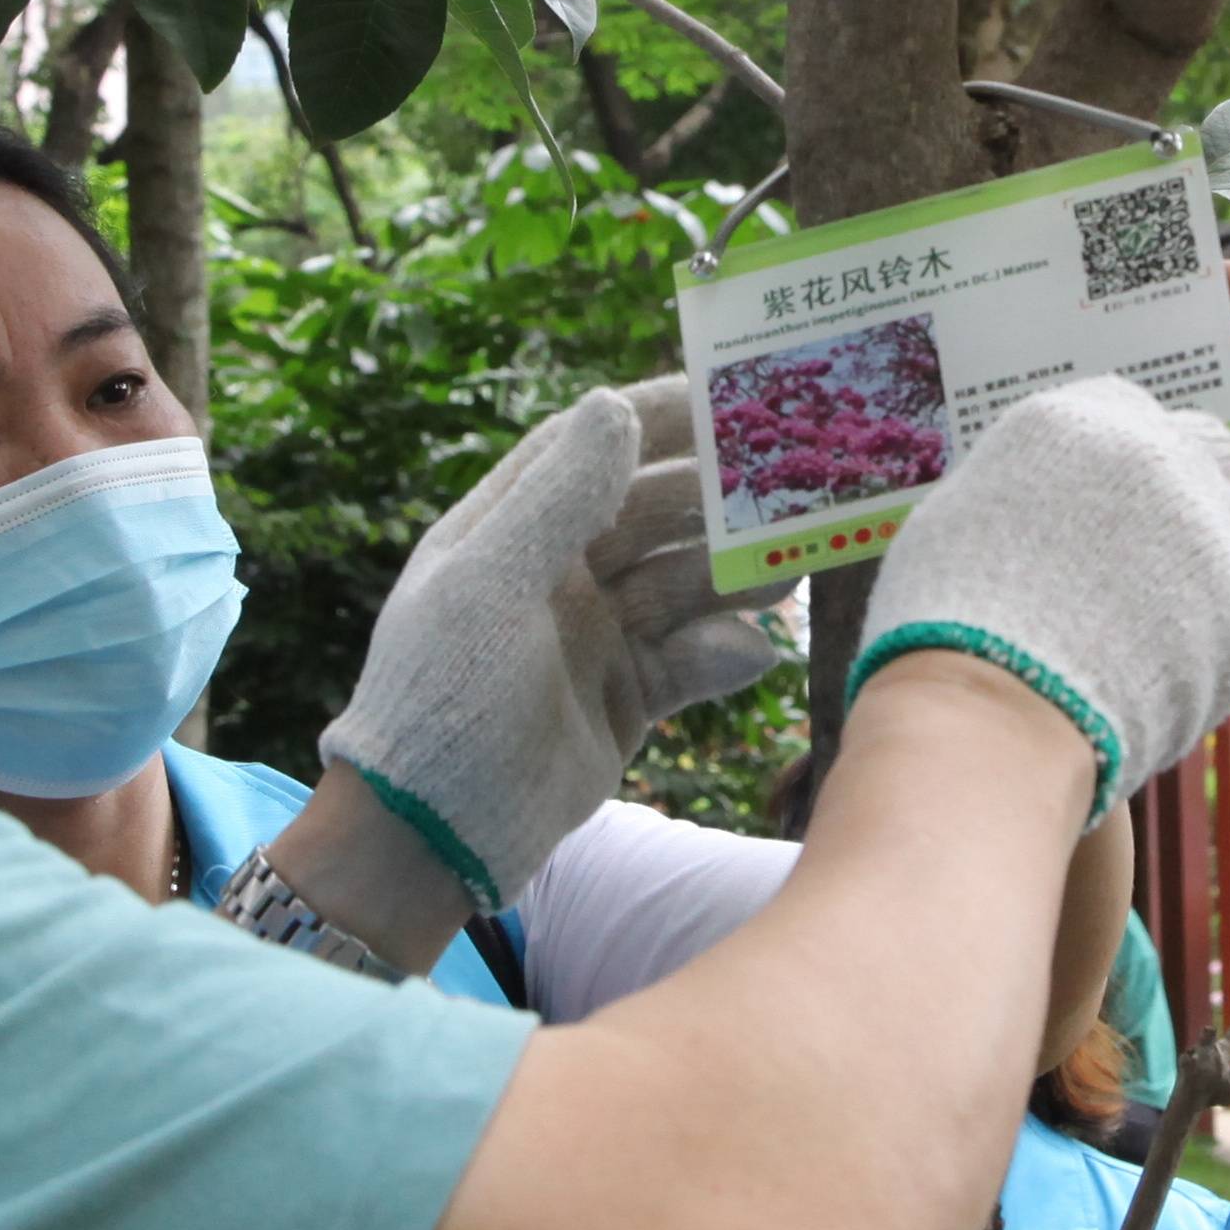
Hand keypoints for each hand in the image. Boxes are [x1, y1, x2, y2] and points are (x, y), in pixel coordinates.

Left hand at [328, 381, 790, 910]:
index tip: (730, 392)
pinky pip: (691, 659)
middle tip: (795, 484)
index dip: (657, 415)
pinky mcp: (627, 698)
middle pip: (653, 514)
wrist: (434, 837)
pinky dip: (723, 652)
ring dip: (735, 575)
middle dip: (719, 500)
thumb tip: (614, 404)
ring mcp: (594, 637)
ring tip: (789, 568)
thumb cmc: (442, 698)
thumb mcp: (490, 586)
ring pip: (683, 584)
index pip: (591, 448)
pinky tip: (751, 652)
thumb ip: (559, 497)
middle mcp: (556, 573)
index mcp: (508, 530)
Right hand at [851, 377, 1229, 804]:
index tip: (1111, 501)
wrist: (992, 713)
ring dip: (1222, 561)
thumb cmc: (947, 622)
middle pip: (1205, 448)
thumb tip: (1041, 505)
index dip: (1125, 461)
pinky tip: (1177, 676)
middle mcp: (1161, 454)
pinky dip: (1227, 641)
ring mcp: (1215, 528)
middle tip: (1150, 557)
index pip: (1130, 410)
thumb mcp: (964, 515)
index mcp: (1081, 421)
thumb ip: (1023, 488)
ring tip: (1170, 623)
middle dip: (1188, 491)